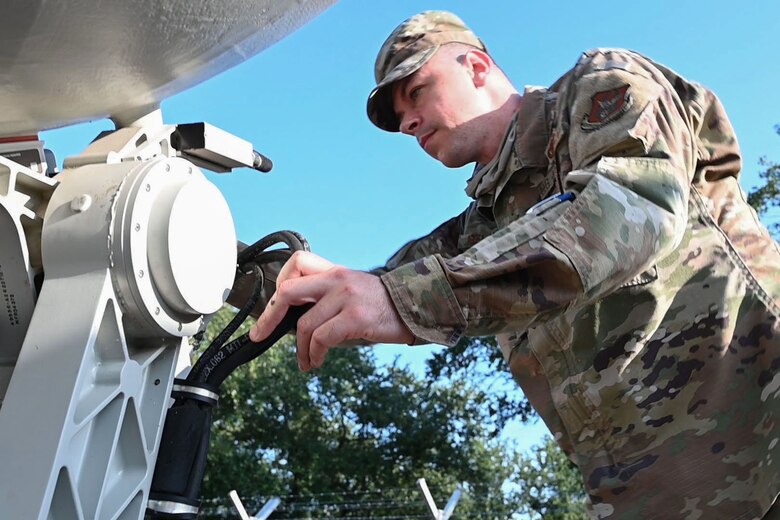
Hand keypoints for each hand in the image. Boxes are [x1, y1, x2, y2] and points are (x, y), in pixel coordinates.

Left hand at [249, 251, 413, 370]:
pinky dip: (314, 354)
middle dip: (268, 317)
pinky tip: (316, 361)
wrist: (417, 306)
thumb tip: (295, 321)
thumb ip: (326, 296)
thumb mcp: (352, 290)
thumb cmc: (382, 305)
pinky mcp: (356, 318)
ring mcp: (346, 297)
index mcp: (335, 271)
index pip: (296, 263)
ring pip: (304, 325)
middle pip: (288, 291)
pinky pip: (322, 338)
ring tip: (305, 361)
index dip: (279, 284)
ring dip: (299, 350)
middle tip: (261, 335)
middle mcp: (337, 279)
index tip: (274, 307)